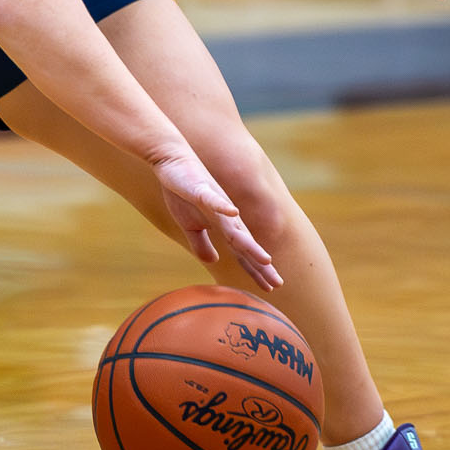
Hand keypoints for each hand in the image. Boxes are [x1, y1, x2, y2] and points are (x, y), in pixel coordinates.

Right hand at [151, 151, 282, 291]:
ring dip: (249, 243)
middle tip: (278, 283)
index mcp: (222, 225)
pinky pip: (214, 199)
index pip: (242, 252)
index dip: (255, 269)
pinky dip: (223, 207)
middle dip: (261, 264)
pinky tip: (233, 213)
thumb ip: (201, 243)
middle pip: (246, 244)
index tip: (270, 288)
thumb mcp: (189, 225)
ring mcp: (216, 203)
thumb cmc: (182, 192)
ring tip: (264, 259)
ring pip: (235, 227)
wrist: (172, 161)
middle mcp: (226, 216)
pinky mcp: (202, 190)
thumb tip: (213, 262)